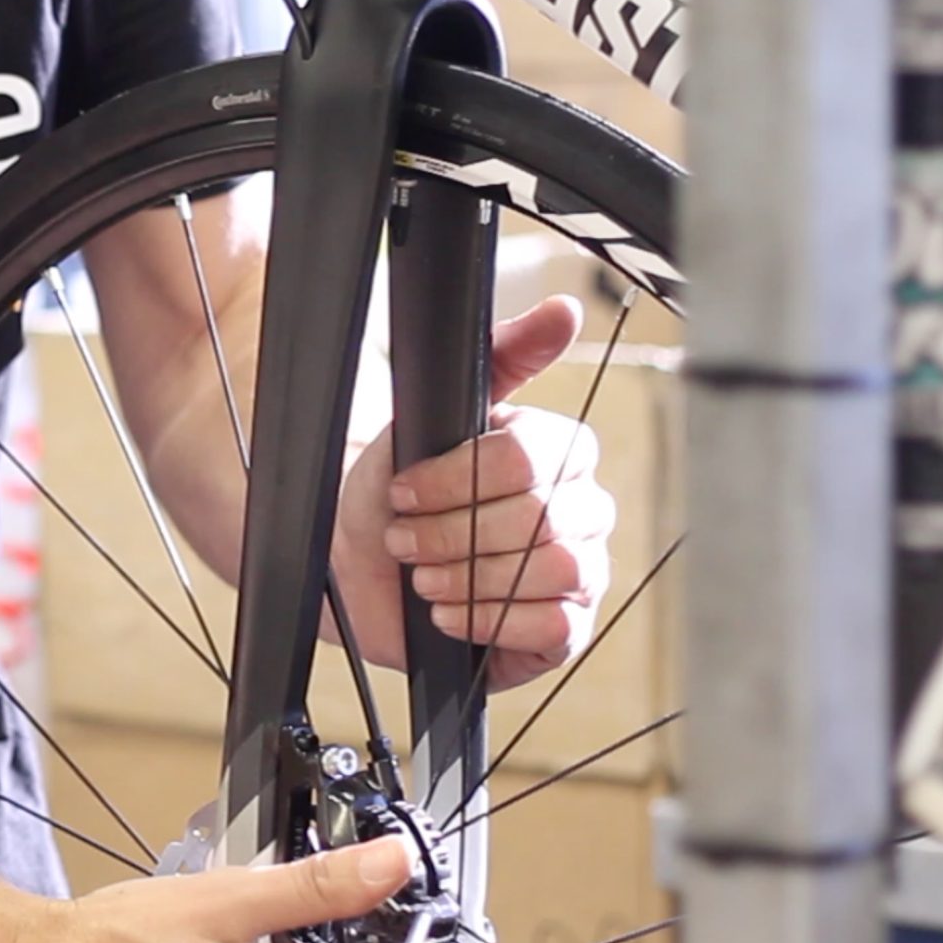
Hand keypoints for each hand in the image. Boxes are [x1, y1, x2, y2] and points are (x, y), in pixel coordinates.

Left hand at [331, 296, 613, 691]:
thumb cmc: (399, 489)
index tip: (404, 489)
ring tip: (422, 575)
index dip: (457, 478)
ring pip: (554, 570)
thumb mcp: (430, 414)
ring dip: (469, 576)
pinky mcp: (566, 629)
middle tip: (404, 538)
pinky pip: (557, 626)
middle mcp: (582, 510)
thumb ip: (500, 357)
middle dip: (453, 532)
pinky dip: (490, 620)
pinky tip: (449, 612)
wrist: (359, 564)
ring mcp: (581, 571)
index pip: (532, 457)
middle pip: (542, 518)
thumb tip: (564, 312)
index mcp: (559, 452)